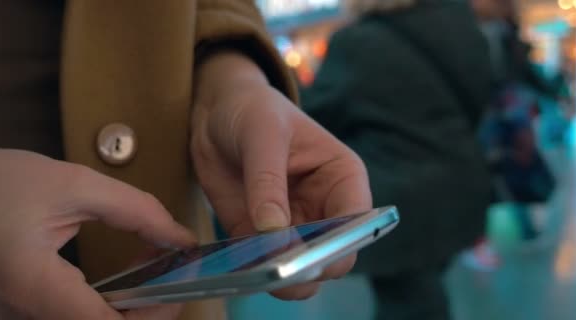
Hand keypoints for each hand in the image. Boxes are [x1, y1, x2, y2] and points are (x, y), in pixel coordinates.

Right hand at [0, 147, 195, 318]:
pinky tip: (119, 279)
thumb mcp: (72, 185)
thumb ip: (136, 211)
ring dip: (125, 309)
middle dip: (144, 309)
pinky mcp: (10, 317)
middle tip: (168, 272)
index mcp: (31, 287)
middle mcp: (17, 318)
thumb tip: (184, 240)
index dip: (153, 314)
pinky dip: (102, 307)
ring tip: (148, 270)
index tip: (177, 284)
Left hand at [191, 53, 371, 298]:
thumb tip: (273, 231)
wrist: (217, 113)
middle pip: (331, 254)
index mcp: (342, 178)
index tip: (311, 256)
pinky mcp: (259, 237)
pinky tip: (238, 271)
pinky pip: (263, 265)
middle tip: (281, 270)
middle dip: (310, 267)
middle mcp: (324, 208)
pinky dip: (253, 273)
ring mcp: (293, 226)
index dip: (341, 245)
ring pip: (299, 269)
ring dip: (282, 278)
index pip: (357, 223)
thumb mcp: (262, 134)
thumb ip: (268, 181)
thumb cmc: (254, 110)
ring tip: (258, 273)